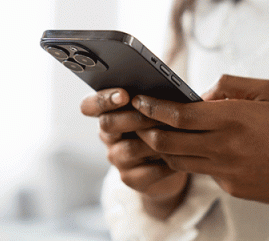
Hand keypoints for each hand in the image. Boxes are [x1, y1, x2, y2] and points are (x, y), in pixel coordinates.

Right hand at [80, 88, 189, 218]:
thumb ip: (153, 97)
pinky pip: (146, 171)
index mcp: (108, 113)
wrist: (173, 161)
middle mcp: (108, 136)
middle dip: (133, 117)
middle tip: (156, 114)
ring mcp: (117, 158)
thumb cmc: (165, 125)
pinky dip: (165, 163)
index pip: (89, 105)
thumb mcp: (157, 108)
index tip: (124, 94)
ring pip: (129, 148)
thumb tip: (165, 89)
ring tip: (175, 133)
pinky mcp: (130, 179)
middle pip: (107, 124)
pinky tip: (179, 155)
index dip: (102, 99)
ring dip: (153, 140)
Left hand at [132, 75, 268, 206]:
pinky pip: (202, 172)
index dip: (153, 107)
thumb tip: (200, 94)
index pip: (179, 114)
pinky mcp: (230, 187)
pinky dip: (193, 160)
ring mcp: (226, 170)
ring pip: (179, 161)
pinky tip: (197, 150)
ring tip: (160, 136)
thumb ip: (230, 86)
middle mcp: (224, 146)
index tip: (139, 101)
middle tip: (140, 122)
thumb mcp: (268, 91)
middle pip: (169, 142)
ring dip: (164, 149)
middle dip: (147, 132)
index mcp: (232, 118)